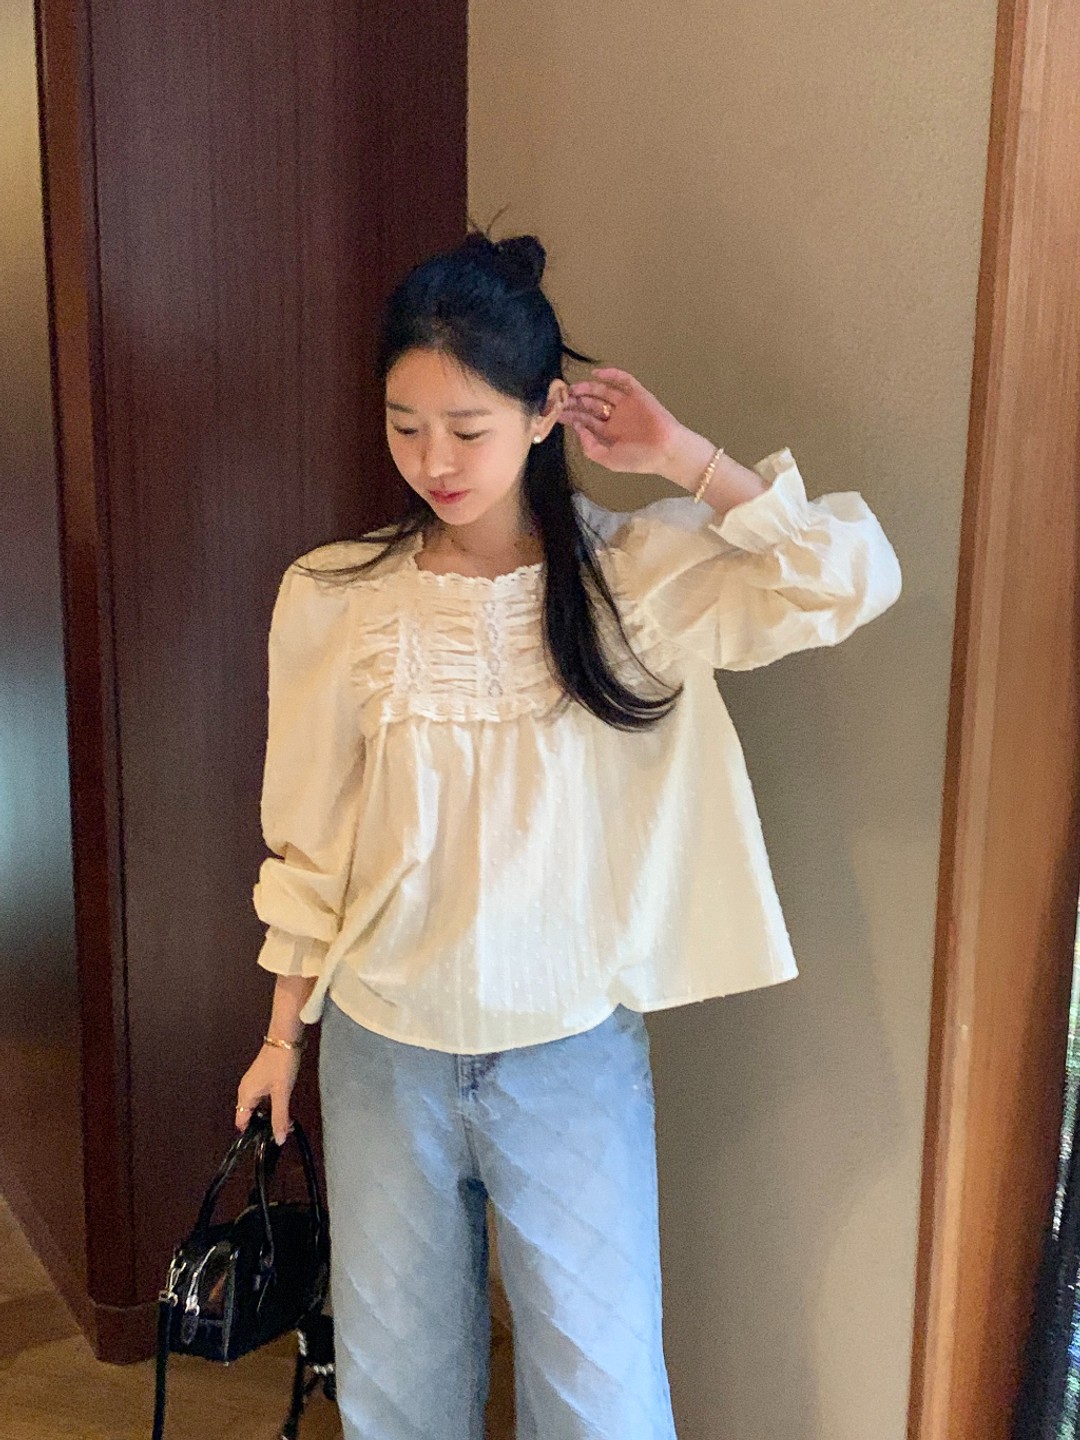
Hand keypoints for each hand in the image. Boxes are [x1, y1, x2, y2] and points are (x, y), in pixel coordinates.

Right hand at [235, 1043, 300, 1145]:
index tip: (268, 1140)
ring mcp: (254, 1083)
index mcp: (245, 1095)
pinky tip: (285, 1107)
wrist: (286, 1038)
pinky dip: (273, 1104)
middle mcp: (246, 1090)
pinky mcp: (263, 1078)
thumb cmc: (281, 1065)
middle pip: (251, 1115)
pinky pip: (264, 1098)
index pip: (242, 1122)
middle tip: (284, 1130)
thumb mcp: (282, 1093)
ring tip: (287, 1122)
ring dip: (271, 1115)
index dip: (253, 1134)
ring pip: (259, 1106)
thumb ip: (280, 1117)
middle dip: (265, 1125)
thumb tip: (278, 1140)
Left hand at [558, 367, 687, 475]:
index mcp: (609, 433)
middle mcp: (616, 417)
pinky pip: (624, 381)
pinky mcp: (639, 395)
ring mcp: (627, 405)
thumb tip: (579, 428)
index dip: (572, 416)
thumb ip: (590, 446)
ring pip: (604, 392)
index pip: (586, 421)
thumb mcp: (608, 459)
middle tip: (562, 398)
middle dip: (577, 402)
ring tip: (574, 389)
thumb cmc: (639, 459)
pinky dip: (611, 375)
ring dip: (589, 389)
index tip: (557, 412)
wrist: (665, 451)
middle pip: (592, 405)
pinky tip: (596, 375)